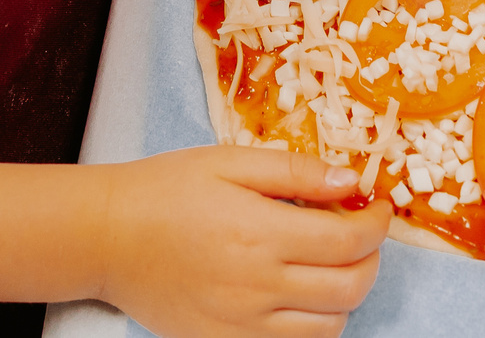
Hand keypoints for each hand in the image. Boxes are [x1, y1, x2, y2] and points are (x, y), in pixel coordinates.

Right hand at [95, 148, 388, 337]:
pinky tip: (299, 295)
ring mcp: (241, 325)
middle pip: (349, 288)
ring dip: (344, 295)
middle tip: (360, 235)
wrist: (107, 236)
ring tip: (327, 264)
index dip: (377, 224)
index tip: (377, 207)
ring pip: (329, 326)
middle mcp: (256, 286)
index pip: (349, 241)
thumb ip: (294, 171)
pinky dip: (311, 326)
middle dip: (370, 259)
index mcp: (260, 232)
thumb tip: (351, 180)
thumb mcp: (228, 162)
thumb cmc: (166, 190)